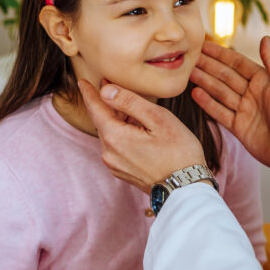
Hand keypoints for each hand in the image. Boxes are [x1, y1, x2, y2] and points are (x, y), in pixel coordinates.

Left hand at [78, 79, 206, 191]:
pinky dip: (123, 134)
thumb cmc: (179, 152)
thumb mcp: (158, 118)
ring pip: (111, 134)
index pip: (95, 108)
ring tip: (135, 111)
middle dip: (108, 104)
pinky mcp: (123, 172)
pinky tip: (139, 130)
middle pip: (103, 121)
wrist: (187, 188)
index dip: (89, 92)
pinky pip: (117, 146)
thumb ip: (130, 102)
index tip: (83, 81)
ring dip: (118, 120)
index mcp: (114, 137)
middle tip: (112, 86)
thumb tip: (105, 91)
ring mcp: (115, 165)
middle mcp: (108, 153)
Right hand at [190, 36, 269, 177]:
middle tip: (189, 57)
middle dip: (208, 66)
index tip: (204, 45)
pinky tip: (195, 93)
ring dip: (204, 81)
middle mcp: (252, 93)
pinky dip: (207, 103)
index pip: (237, 63)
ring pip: (219, 92)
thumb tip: (265, 37)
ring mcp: (244, 110)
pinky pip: (219, 112)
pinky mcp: (238, 127)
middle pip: (225, 76)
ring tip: (188, 72)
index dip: (220, 54)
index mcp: (264, 80)